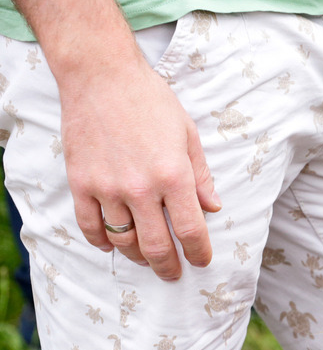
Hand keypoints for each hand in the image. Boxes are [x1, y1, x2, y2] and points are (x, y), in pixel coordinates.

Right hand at [61, 56, 219, 280]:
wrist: (101, 76)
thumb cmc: (151, 102)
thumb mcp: (188, 135)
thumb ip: (200, 176)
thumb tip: (213, 207)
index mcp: (173, 177)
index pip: (190, 231)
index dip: (199, 253)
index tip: (201, 262)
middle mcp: (140, 188)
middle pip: (156, 246)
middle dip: (168, 267)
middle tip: (173, 273)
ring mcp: (107, 188)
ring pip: (123, 241)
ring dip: (137, 255)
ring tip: (147, 257)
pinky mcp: (81, 183)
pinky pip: (91, 226)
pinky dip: (102, 242)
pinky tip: (113, 244)